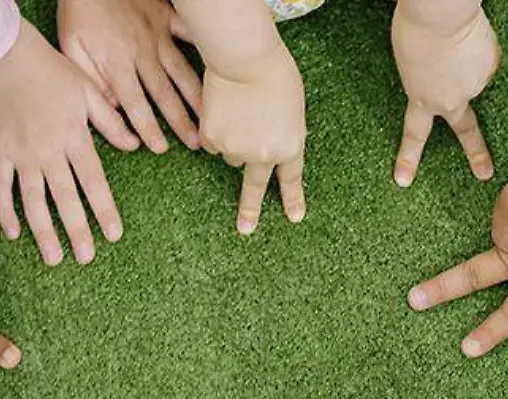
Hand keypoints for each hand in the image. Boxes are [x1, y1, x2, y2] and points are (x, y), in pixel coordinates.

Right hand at [0, 19, 139, 265]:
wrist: (9, 58)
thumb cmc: (53, 72)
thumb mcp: (89, 92)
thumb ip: (111, 122)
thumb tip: (135, 146)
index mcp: (74, 138)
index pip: (93, 182)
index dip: (104, 210)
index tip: (114, 234)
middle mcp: (49, 152)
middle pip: (65, 199)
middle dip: (77, 230)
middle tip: (86, 258)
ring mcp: (22, 155)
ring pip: (33, 201)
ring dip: (43, 232)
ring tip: (53, 257)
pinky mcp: (0, 153)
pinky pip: (1, 187)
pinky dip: (5, 211)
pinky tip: (13, 233)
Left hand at [59, 0, 203, 152]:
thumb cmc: (79, 12)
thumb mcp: (71, 47)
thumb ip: (92, 79)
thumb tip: (114, 106)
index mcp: (116, 61)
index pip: (134, 102)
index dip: (147, 127)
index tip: (160, 148)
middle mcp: (141, 51)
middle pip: (164, 92)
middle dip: (181, 121)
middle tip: (197, 143)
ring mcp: (157, 34)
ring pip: (181, 70)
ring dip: (197, 96)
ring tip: (211, 116)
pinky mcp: (166, 17)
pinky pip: (189, 34)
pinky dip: (205, 49)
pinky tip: (221, 66)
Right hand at [199, 44, 305, 234]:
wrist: (245, 59)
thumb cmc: (275, 74)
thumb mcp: (292, 108)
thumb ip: (283, 133)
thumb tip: (267, 147)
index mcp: (290, 146)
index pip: (291, 179)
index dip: (293, 199)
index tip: (294, 217)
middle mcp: (264, 156)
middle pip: (254, 186)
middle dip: (250, 210)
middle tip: (245, 229)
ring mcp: (236, 150)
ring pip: (231, 154)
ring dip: (233, 139)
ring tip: (239, 110)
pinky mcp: (213, 140)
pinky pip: (212, 142)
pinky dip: (215, 129)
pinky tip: (222, 109)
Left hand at [391, 0, 498, 185]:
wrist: (440, 14)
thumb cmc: (414, 30)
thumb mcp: (408, 61)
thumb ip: (426, 78)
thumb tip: (452, 79)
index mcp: (422, 99)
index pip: (414, 134)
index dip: (409, 158)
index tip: (403, 181)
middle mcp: (451, 100)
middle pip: (466, 131)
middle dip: (476, 154)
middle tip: (484, 173)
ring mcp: (474, 85)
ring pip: (472, 75)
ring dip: (466, 62)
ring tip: (455, 42)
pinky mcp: (491, 66)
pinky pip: (485, 58)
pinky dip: (478, 48)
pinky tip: (470, 38)